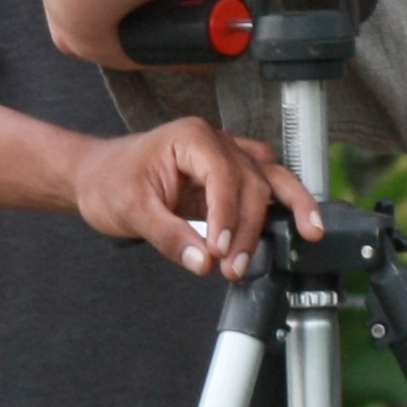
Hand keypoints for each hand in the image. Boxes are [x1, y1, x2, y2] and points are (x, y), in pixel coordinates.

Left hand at [70, 116, 316, 273]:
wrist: (97, 175)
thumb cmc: (110, 182)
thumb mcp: (131, 211)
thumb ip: (170, 237)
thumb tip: (204, 263)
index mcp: (190, 138)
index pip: (223, 174)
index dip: (228, 215)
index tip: (221, 251)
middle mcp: (214, 140)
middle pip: (251, 182)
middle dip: (248, 228)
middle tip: (232, 268)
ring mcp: (226, 153)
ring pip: (271, 177)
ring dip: (287, 209)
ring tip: (309, 234)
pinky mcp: (229, 173)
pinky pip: (266, 183)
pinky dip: (284, 202)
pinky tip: (299, 221)